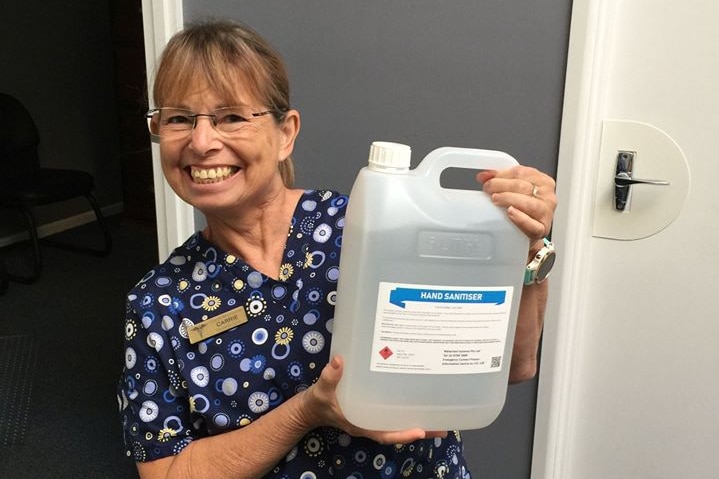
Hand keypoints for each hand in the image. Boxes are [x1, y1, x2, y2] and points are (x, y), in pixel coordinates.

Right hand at [299, 356, 446, 443]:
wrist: (310, 408)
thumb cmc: (317, 402)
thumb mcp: (321, 391)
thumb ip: (330, 377)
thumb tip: (339, 361)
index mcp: (360, 424)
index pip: (384, 434)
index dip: (402, 434)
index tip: (420, 431)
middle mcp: (370, 423)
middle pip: (398, 429)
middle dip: (420, 430)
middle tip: (443, 427)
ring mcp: (372, 417)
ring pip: (398, 421)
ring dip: (417, 420)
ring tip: (439, 416)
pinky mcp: (372, 408)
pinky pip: (391, 411)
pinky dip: (405, 409)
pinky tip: (417, 400)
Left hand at [477, 166, 556, 250]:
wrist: (525, 234)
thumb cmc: (523, 210)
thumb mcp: (514, 191)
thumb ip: (500, 180)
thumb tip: (484, 176)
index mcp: (543, 181)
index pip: (521, 172)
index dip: (502, 174)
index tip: (488, 179)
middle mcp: (547, 195)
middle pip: (523, 186)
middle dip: (501, 186)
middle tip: (488, 189)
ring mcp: (546, 212)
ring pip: (529, 203)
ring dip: (509, 199)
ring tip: (496, 199)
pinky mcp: (542, 229)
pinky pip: (533, 224)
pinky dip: (520, 218)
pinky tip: (510, 212)